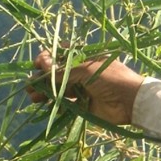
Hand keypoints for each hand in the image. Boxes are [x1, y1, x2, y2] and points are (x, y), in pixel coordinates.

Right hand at [27, 50, 144, 125]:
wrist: (131, 101)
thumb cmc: (111, 78)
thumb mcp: (86, 70)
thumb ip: (63, 71)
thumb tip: (41, 70)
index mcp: (84, 57)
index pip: (59, 55)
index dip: (47, 59)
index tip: (39, 65)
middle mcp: (81, 72)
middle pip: (56, 73)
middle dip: (41, 78)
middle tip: (30, 85)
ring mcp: (82, 88)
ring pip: (58, 89)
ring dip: (44, 92)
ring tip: (32, 97)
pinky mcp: (83, 104)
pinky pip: (65, 104)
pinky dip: (54, 104)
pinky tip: (45, 105)